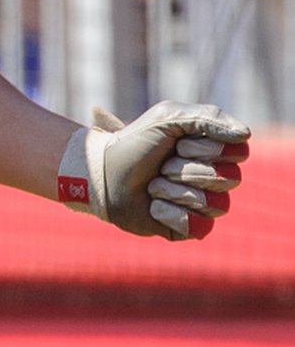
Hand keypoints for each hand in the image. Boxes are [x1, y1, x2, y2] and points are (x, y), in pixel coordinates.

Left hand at [58, 101, 250, 240]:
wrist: (101, 173)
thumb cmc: (133, 144)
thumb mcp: (167, 118)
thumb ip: (208, 117)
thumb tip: (244, 134)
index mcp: (213, 150)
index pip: (238, 152)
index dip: (207, 149)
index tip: (178, 144)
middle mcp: (212, 177)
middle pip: (228, 179)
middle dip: (186, 169)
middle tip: (160, 166)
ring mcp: (201, 204)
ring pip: (216, 205)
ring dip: (175, 191)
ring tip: (152, 186)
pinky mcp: (187, 228)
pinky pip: (199, 228)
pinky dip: (170, 214)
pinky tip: (153, 207)